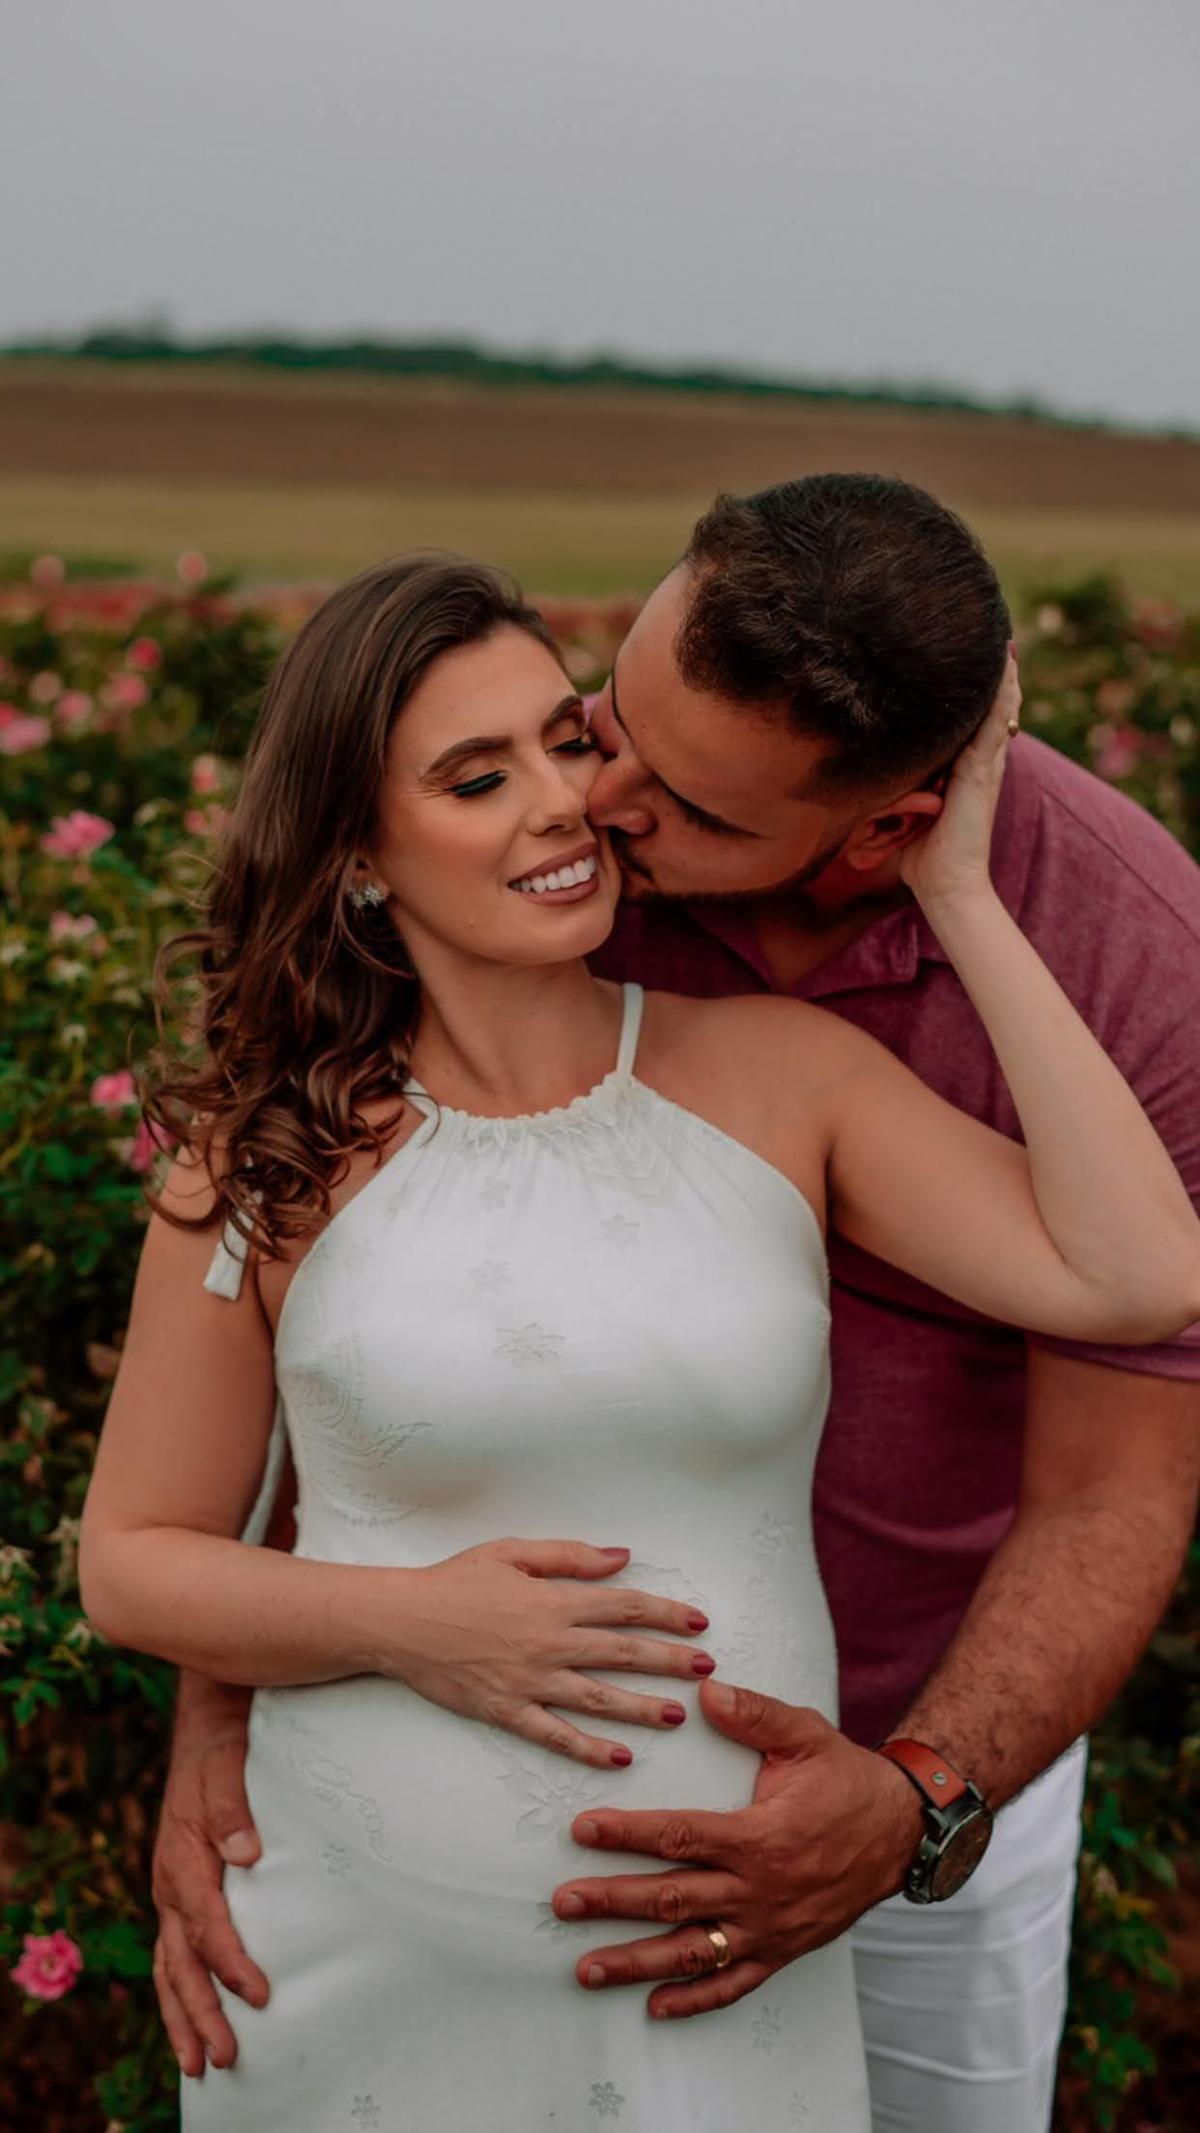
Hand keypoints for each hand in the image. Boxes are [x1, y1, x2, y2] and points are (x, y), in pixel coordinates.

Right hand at [151, 1683, 266, 2076]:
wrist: (208, 1724)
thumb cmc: (224, 1746)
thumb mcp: (228, 1764)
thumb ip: (235, 1807)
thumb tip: (246, 1853)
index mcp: (182, 1856)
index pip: (206, 1924)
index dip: (231, 1962)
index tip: (260, 1994)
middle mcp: (170, 1881)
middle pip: (180, 1962)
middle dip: (201, 2013)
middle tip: (224, 2058)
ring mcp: (172, 1890)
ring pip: (170, 1967)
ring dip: (184, 2017)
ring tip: (202, 2063)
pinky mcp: (182, 1892)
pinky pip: (174, 1953)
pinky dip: (181, 1992)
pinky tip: (194, 2021)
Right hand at [385, 1538, 712, 1767]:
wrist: (400, 1621)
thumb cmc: (454, 1581)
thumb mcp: (512, 1553)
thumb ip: (569, 1556)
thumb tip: (621, 1557)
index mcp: (553, 1601)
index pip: (623, 1606)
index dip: (665, 1613)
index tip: (698, 1622)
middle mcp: (548, 1643)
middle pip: (621, 1652)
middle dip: (669, 1661)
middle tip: (707, 1669)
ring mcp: (529, 1681)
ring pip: (597, 1699)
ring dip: (641, 1708)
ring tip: (677, 1716)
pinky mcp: (507, 1711)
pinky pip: (555, 1735)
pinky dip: (589, 1749)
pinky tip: (621, 1757)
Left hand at [549, 1679, 923, 2017]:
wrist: (902, 1831)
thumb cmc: (848, 1780)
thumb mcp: (806, 1734)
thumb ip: (754, 1714)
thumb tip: (705, 1691)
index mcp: (758, 1836)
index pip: (679, 1836)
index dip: (627, 1834)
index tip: (583, 1830)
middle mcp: (758, 1889)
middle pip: (672, 1899)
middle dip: (612, 1902)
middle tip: (564, 1903)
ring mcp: (769, 1927)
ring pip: (693, 1951)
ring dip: (636, 1962)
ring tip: (587, 1968)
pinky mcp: (783, 1949)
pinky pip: (734, 1983)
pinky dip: (695, 1998)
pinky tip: (656, 2006)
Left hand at [899, 651, 1020, 908]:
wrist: (946, 886)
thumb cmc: (921, 856)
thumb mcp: (903, 810)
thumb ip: (895, 789)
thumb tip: (861, 774)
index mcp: (962, 770)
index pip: (971, 720)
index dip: (973, 691)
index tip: (965, 656)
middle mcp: (978, 763)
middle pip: (990, 708)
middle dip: (992, 674)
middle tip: (992, 632)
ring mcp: (984, 766)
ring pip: (998, 710)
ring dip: (1002, 676)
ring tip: (1003, 639)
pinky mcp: (982, 773)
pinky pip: (996, 726)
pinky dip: (1002, 697)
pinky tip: (1005, 669)